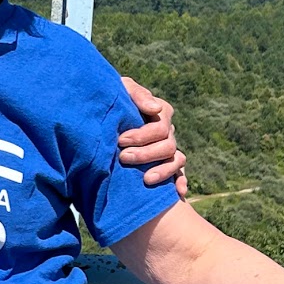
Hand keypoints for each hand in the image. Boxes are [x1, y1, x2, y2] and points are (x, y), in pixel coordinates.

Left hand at [118, 76, 187, 198]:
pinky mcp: (166, 162)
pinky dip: (181, 182)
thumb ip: (138, 95)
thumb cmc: (114, 98)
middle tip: (123, 157)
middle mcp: (168, 131)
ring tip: (146, 179)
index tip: (120, 140)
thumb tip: (155, 109)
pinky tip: (178, 193)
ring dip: (163, 171)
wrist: (103, 112)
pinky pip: (180, 174)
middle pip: (167, 146)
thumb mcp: (122, 89)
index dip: (141, 135)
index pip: (160, 127)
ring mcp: (169, 148)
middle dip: (146, 154)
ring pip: (176, 161)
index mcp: (161, 112)